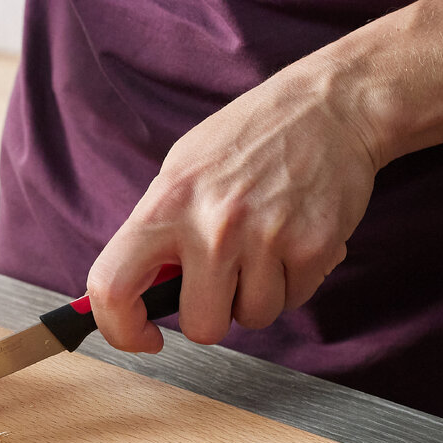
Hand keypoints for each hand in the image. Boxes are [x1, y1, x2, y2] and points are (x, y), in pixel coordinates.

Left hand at [85, 68, 378, 352]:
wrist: (330, 106)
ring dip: (259, 295)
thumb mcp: (183, 170)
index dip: (120, 328)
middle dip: (213, 314)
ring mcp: (265, 237)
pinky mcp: (313, 247)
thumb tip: (138, 292)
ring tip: (266, 247)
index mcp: (166, 203)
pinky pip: (294, 300)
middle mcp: (212, 224)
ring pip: (253, 317)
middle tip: (225, 279)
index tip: (142, 336)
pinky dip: (295, 281)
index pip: (112, 286)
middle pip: (201, 326)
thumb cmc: (251, 138)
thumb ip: (158, 232)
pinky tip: (294, 240)